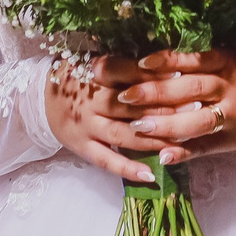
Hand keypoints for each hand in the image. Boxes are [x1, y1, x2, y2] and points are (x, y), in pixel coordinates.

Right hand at [46, 56, 176, 183]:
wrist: (41, 99)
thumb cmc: (81, 77)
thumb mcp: (97, 61)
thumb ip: (126, 64)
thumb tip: (168, 62)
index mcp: (93, 72)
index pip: (125, 71)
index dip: (153, 73)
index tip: (183, 72)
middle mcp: (90, 101)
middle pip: (130, 105)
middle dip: (164, 107)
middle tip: (194, 108)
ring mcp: (86, 126)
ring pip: (123, 135)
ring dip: (153, 139)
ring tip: (182, 142)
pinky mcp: (82, 148)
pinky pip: (107, 160)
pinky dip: (128, 168)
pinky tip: (151, 174)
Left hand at [117, 49, 235, 164]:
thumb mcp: (229, 59)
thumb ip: (198, 59)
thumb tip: (154, 57)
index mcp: (225, 64)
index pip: (192, 60)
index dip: (166, 61)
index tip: (140, 63)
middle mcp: (227, 88)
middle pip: (189, 89)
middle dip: (156, 93)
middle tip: (125, 96)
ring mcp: (229, 116)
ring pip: (196, 121)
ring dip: (167, 125)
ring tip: (138, 127)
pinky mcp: (229, 140)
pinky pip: (205, 147)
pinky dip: (185, 152)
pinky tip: (163, 156)